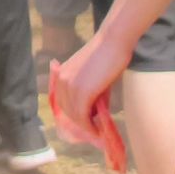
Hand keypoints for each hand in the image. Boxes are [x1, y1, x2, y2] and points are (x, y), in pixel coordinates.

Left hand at [50, 31, 129, 148]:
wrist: (113, 43)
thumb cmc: (107, 57)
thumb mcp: (93, 78)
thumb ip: (89, 94)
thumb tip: (93, 114)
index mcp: (61, 75)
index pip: (62, 101)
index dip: (72, 114)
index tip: (84, 123)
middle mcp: (61, 81)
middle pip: (67, 110)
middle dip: (79, 122)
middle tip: (93, 129)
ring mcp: (70, 86)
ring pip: (75, 115)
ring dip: (85, 126)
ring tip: (97, 130)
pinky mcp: (82, 92)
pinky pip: (82, 116)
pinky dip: (89, 126)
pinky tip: (97, 129)